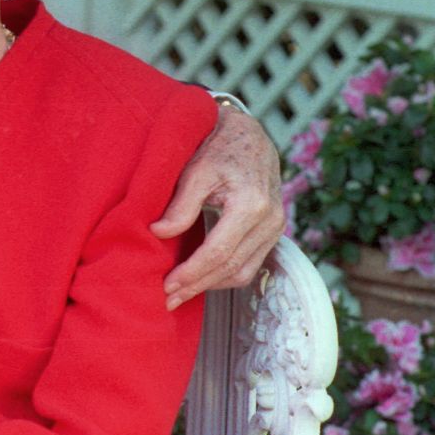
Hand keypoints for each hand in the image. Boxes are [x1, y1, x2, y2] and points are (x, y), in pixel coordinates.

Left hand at [155, 100, 284, 309]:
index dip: (191, 273)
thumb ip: (180, 204)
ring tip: (179, 294)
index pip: (219, 252)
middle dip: (197, 286)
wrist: (248, 134)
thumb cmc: (218, 146)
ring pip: (243, 271)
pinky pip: (250, 263)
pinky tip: (200, 279)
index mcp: (251, 204)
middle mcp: (270, 219)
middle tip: (166, 300)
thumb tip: (158, 233)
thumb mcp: (195, 168)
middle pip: (231, 267)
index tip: (165, 286)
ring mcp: (276, 227)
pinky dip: (224, 275)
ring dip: (210, 286)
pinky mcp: (273, 231)